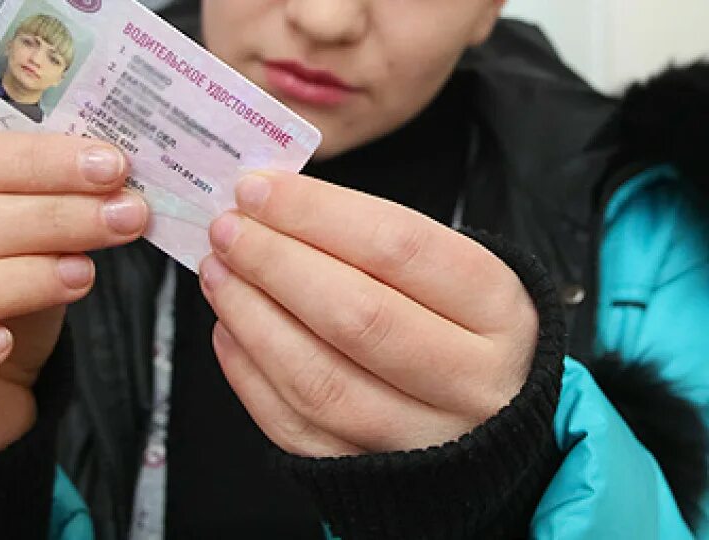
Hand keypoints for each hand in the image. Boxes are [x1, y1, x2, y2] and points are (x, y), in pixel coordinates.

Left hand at [200, 172, 537, 455]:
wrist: (493, 419)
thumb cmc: (459, 327)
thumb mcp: (451, 273)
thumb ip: (371, 238)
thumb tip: (272, 203)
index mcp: (498, 310)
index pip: (397, 247)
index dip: (316, 213)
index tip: (258, 189)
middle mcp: (471, 381)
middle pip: (356, 316)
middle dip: (275, 263)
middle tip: (227, 229)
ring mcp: (424, 440)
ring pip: (319, 381)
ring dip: (252, 318)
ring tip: (217, 273)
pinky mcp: (375, 479)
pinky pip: (298, 429)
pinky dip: (249, 375)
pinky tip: (229, 330)